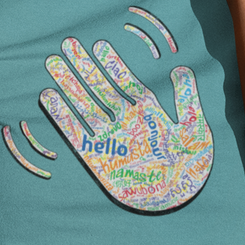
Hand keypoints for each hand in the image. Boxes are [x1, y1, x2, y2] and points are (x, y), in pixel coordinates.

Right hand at [38, 34, 212, 212]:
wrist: (177, 201)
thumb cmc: (190, 167)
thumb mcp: (195, 129)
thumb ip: (187, 99)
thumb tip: (180, 69)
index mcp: (148, 112)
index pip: (125, 82)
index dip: (113, 64)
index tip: (99, 44)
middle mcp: (125, 121)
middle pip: (100, 88)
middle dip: (84, 67)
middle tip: (68, 43)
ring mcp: (110, 137)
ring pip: (85, 104)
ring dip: (69, 84)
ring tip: (53, 62)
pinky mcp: (97, 157)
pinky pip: (75, 132)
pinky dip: (62, 115)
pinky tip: (48, 97)